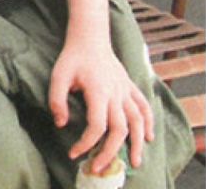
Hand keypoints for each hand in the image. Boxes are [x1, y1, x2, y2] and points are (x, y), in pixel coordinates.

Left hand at [49, 41, 153, 174]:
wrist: (90, 37)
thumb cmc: (73, 57)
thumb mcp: (58, 75)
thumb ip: (56, 99)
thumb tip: (61, 124)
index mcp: (98, 90)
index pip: (97, 125)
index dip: (87, 143)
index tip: (75, 153)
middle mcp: (115, 92)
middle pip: (119, 129)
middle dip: (110, 152)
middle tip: (99, 168)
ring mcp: (125, 89)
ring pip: (137, 121)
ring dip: (137, 143)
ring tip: (134, 162)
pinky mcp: (130, 86)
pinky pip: (144, 106)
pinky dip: (149, 122)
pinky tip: (149, 138)